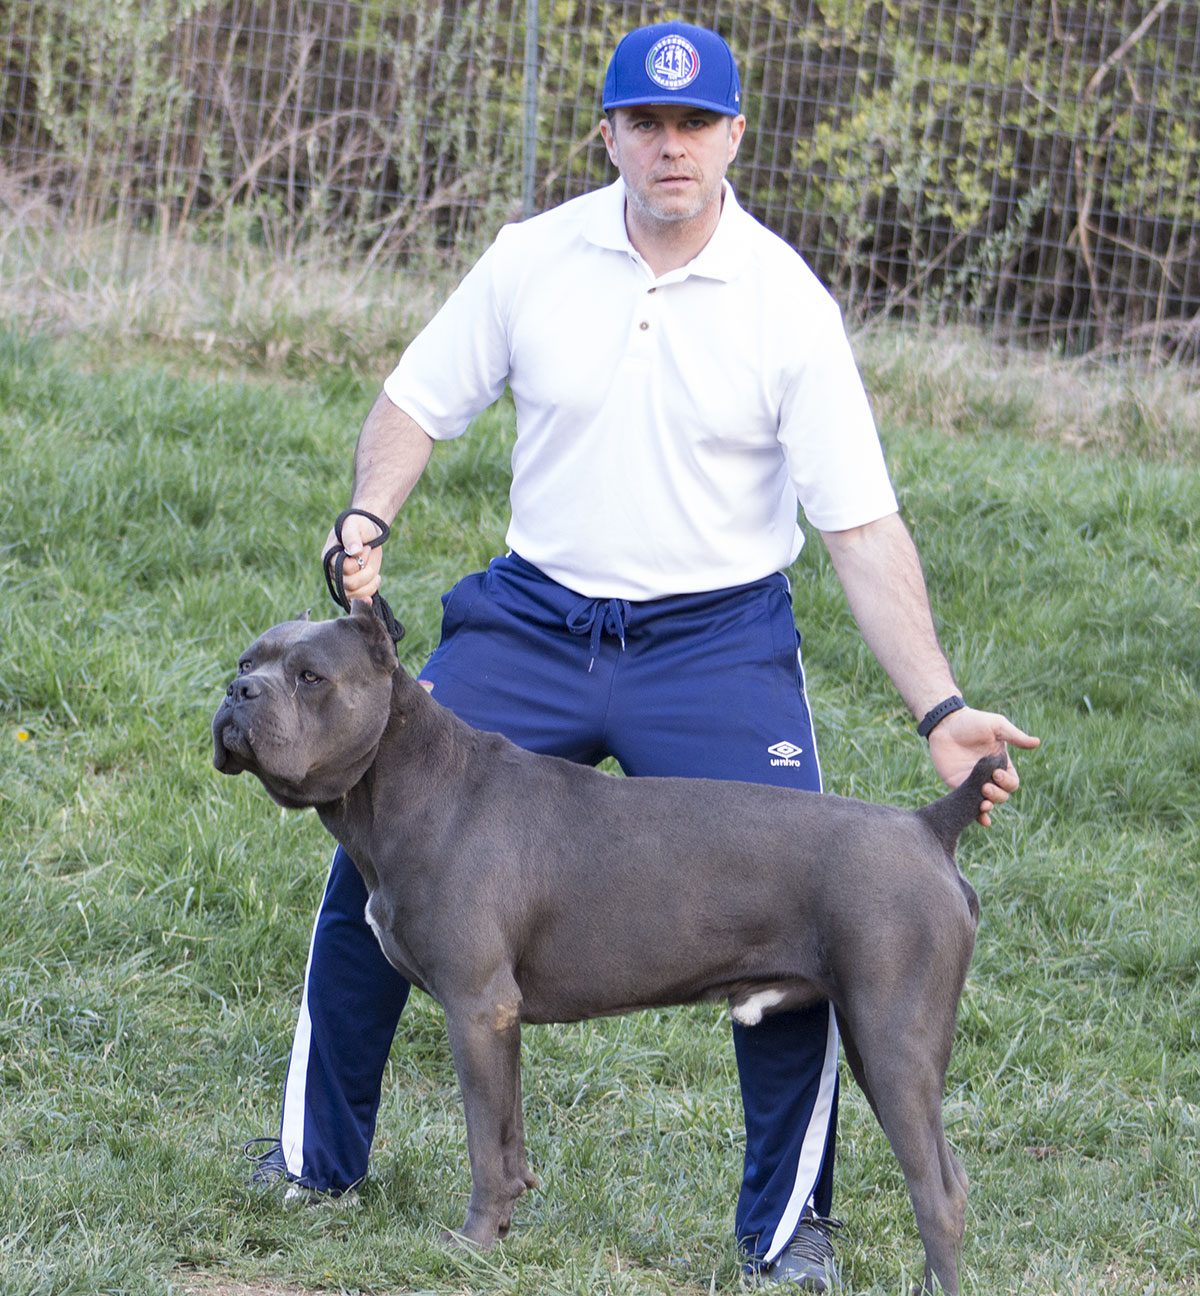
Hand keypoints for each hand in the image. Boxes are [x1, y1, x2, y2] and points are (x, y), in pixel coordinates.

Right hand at [323, 511, 383, 604]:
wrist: (366, 531)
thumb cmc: (358, 525)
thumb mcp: (354, 525)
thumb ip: (352, 536)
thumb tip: (354, 551)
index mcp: (329, 556)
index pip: (345, 569)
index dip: (360, 560)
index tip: (366, 547)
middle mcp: (333, 570)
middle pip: (350, 584)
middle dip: (367, 572)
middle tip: (371, 558)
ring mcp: (342, 579)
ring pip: (354, 594)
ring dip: (370, 585)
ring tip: (377, 574)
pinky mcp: (353, 585)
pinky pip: (355, 598)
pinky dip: (366, 597)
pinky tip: (372, 594)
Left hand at [928, 706, 1040, 826]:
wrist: (945, 723)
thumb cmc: (972, 722)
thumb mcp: (996, 726)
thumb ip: (1015, 737)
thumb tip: (1036, 742)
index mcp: (1001, 764)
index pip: (1012, 782)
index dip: (1007, 782)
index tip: (996, 773)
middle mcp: (989, 776)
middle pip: (1002, 795)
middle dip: (997, 795)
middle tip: (985, 787)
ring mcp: (973, 783)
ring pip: (987, 803)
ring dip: (988, 806)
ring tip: (983, 803)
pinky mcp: (958, 785)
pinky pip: (969, 804)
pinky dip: (977, 815)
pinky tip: (982, 820)